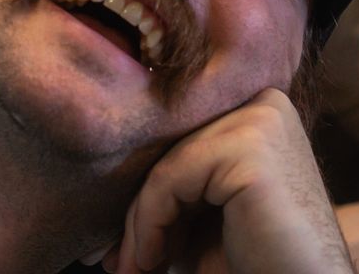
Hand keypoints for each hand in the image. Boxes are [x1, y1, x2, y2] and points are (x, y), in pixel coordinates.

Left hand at [101, 89, 352, 273]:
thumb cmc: (259, 262)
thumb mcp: (203, 219)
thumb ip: (166, 195)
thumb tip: (94, 188)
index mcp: (257, 108)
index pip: (180, 141)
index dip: (146, 195)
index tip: (117, 246)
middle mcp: (264, 101)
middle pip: (170, 150)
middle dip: (138, 212)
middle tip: (116, 262)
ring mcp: (261, 117)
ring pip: (164, 165)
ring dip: (140, 226)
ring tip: (134, 269)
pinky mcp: (251, 144)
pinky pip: (171, 179)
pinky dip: (150, 225)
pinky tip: (153, 262)